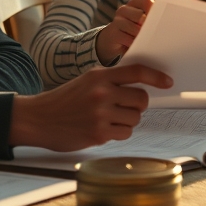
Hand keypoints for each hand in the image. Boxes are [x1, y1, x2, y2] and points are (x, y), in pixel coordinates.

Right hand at [9, 64, 171, 151]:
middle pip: (141, 99)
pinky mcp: (98, 133)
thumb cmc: (63, 101)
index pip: (136, 72)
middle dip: (138, 105)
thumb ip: (110, 81)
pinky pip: (125, 133)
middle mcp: (102, 92)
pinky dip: (118, 133)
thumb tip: (140, 86)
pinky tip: (103, 129)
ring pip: (135, 118)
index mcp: (99, 76)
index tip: (167, 81)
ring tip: (108, 119)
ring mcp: (100, 113)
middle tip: (125, 107)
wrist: (37, 118)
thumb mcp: (86, 81)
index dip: (156, 76)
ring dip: (127, 121)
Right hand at [95, 0, 154, 64]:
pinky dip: (135, 44)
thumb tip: (162, 25)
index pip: (146, 1)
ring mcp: (117, 21)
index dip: (154, 10)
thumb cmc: (132, 32)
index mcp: (133, 4)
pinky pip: (129, 39)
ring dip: (142, 38)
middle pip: (141, 16)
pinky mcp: (112, 33)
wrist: (111, 41)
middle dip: (148, 27)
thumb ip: (150, 20)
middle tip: (152, 35)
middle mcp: (124, 10)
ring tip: (144, 42)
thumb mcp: (142, 24)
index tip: (159, 20)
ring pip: (135, 29)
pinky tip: (135, 46)